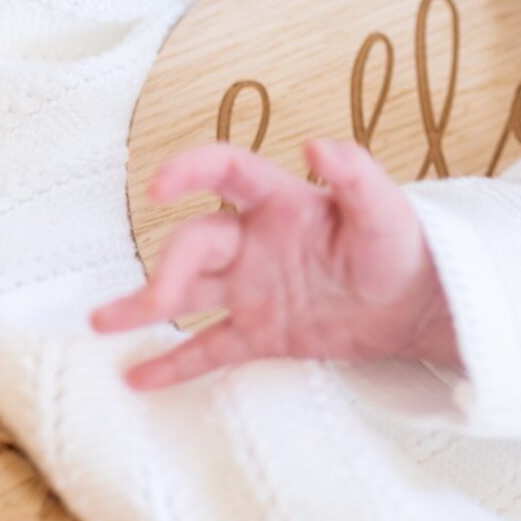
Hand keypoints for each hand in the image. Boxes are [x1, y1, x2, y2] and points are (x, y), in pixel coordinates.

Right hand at [87, 139, 460, 389]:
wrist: (420, 303)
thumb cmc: (405, 245)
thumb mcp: (386, 209)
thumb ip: (354, 174)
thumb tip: (315, 143)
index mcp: (281, 201)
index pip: (225, 172)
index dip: (191, 170)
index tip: (160, 185)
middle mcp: (256, 241)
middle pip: (197, 243)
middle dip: (170, 268)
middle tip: (156, 299)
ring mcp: (254, 288)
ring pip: (188, 294)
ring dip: (143, 306)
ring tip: (99, 324)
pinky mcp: (262, 331)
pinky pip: (210, 347)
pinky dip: (175, 363)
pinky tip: (138, 378)